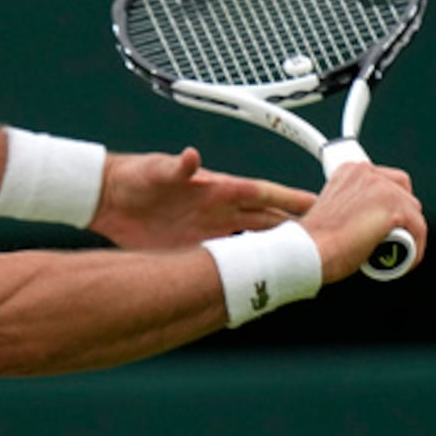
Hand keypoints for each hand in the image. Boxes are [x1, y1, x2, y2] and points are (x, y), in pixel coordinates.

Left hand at [87, 147, 315, 253]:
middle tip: (326, 240)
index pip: (263, 193)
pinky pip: (224, 260)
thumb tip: (191, 157)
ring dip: (274, 251)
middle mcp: (219, 210)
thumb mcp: (156, 170)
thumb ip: (176, 167)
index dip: (290, 199)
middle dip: (295, 229)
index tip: (318, 203)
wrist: (110, 199)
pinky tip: (257, 278)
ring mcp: (209, 230)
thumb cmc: (136, 176)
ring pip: (251, 243)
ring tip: (302, 262)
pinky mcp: (192, 248)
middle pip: (267, 221)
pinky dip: (241, 268)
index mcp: (218, 188)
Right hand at [302, 163, 427, 280]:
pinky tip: (404, 263)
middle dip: (402, 215)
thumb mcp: (331, 212)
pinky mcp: (394, 208)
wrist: (306, 251)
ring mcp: (382, 188)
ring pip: (412, 212)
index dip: (386, 203)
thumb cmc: (312, 242)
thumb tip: (364, 222)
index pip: (384, 179)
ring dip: (408, 233)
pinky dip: (415, 249)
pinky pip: (418, 229)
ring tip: (392, 254)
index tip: (381, 221)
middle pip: (403, 191)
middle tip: (392, 238)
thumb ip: (349, 207)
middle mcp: (367, 173)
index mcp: (350, 171)